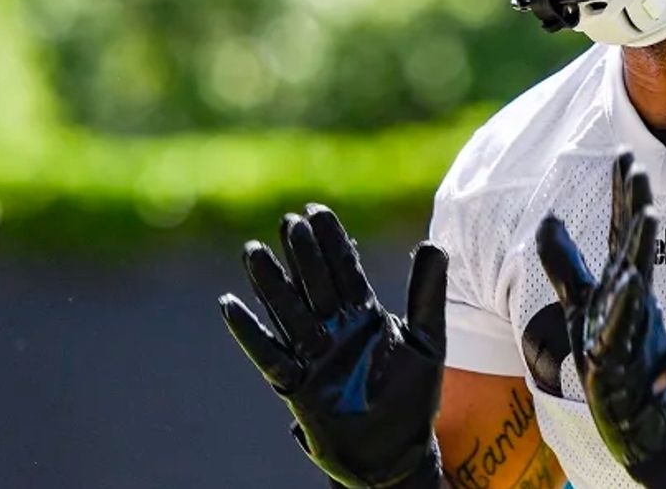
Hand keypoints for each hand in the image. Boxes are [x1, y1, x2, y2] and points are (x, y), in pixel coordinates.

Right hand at [219, 204, 447, 488]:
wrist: (396, 454)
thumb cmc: (412, 399)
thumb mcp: (427, 343)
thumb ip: (427, 295)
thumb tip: (434, 243)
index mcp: (363, 315)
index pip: (344, 270)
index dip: (331, 242)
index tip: (316, 211)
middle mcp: (334, 330)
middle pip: (314, 285)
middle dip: (303, 255)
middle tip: (289, 222)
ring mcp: (314, 357)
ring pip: (289, 312)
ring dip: (271, 284)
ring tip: (254, 250)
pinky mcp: (298, 386)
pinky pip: (269, 356)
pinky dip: (249, 333)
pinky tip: (230, 305)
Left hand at [535, 153, 665, 488]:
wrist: (643, 412)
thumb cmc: (614, 352)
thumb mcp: (579, 302)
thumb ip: (565, 261)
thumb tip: (548, 217)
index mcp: (620, 279)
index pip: (621, 228)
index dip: (621, 191)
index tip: (625, 152)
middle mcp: (630, 295)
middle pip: (634, 242)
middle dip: (637, 204)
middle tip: (641, 166)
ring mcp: (632, 324)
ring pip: (639, 277)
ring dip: (643, 244)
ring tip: (649, 209)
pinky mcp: (623, 355)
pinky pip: (626, 327)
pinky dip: (629, 305)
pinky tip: (632, 282)